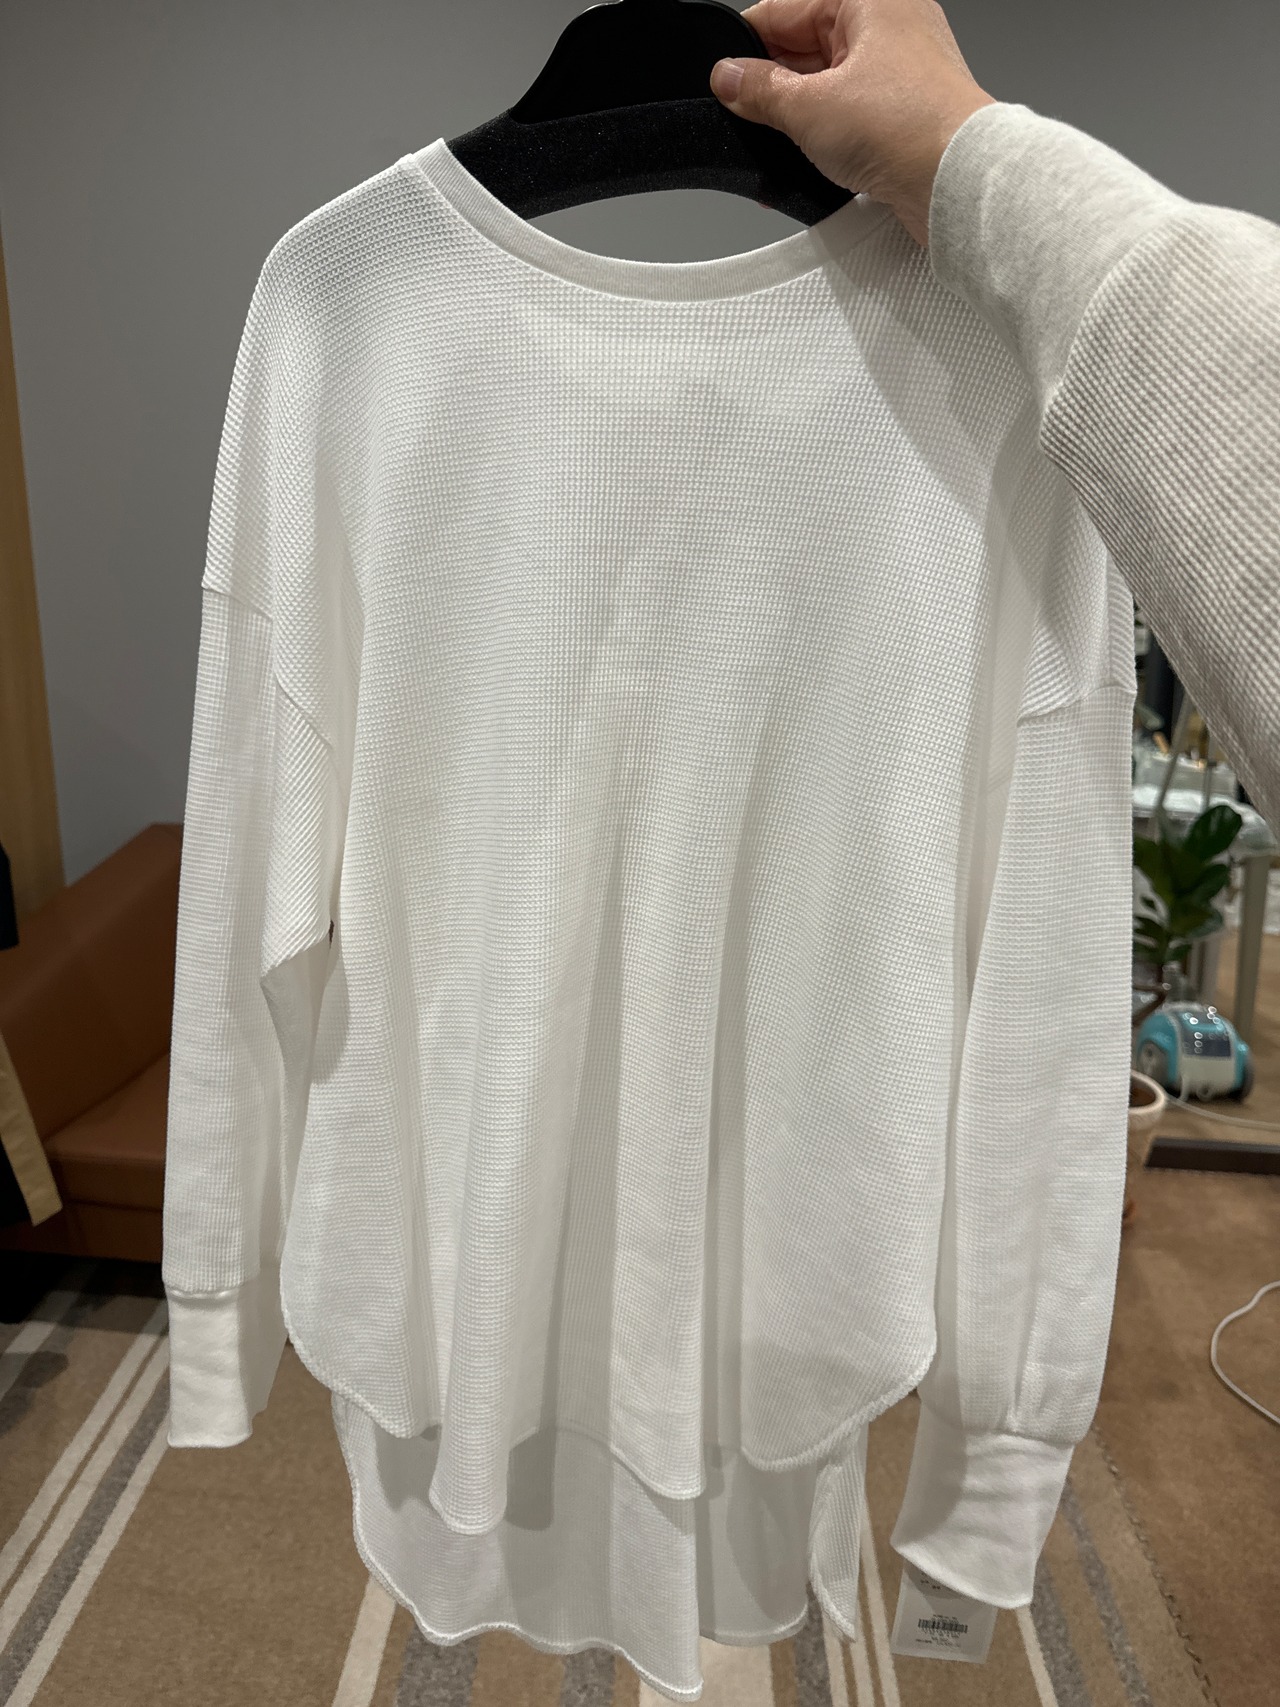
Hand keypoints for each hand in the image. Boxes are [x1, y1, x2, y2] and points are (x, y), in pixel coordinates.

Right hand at [709, 0, 996, 246]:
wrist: (959, 183)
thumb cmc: (910, 127)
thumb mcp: (810, 108)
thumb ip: (760, 91)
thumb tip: (729, 78)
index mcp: (868, 0)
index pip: (787, 10)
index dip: (749, 44)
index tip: (723, 75)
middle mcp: (889, 27)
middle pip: (807, 49)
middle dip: (773, 86)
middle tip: (746, 116)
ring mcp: (899, 73)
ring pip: (827, 86)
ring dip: (797, 118)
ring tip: (779, 144)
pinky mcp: (904, 118)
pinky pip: (850, 117)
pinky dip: (824, 139)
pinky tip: (806, 161)